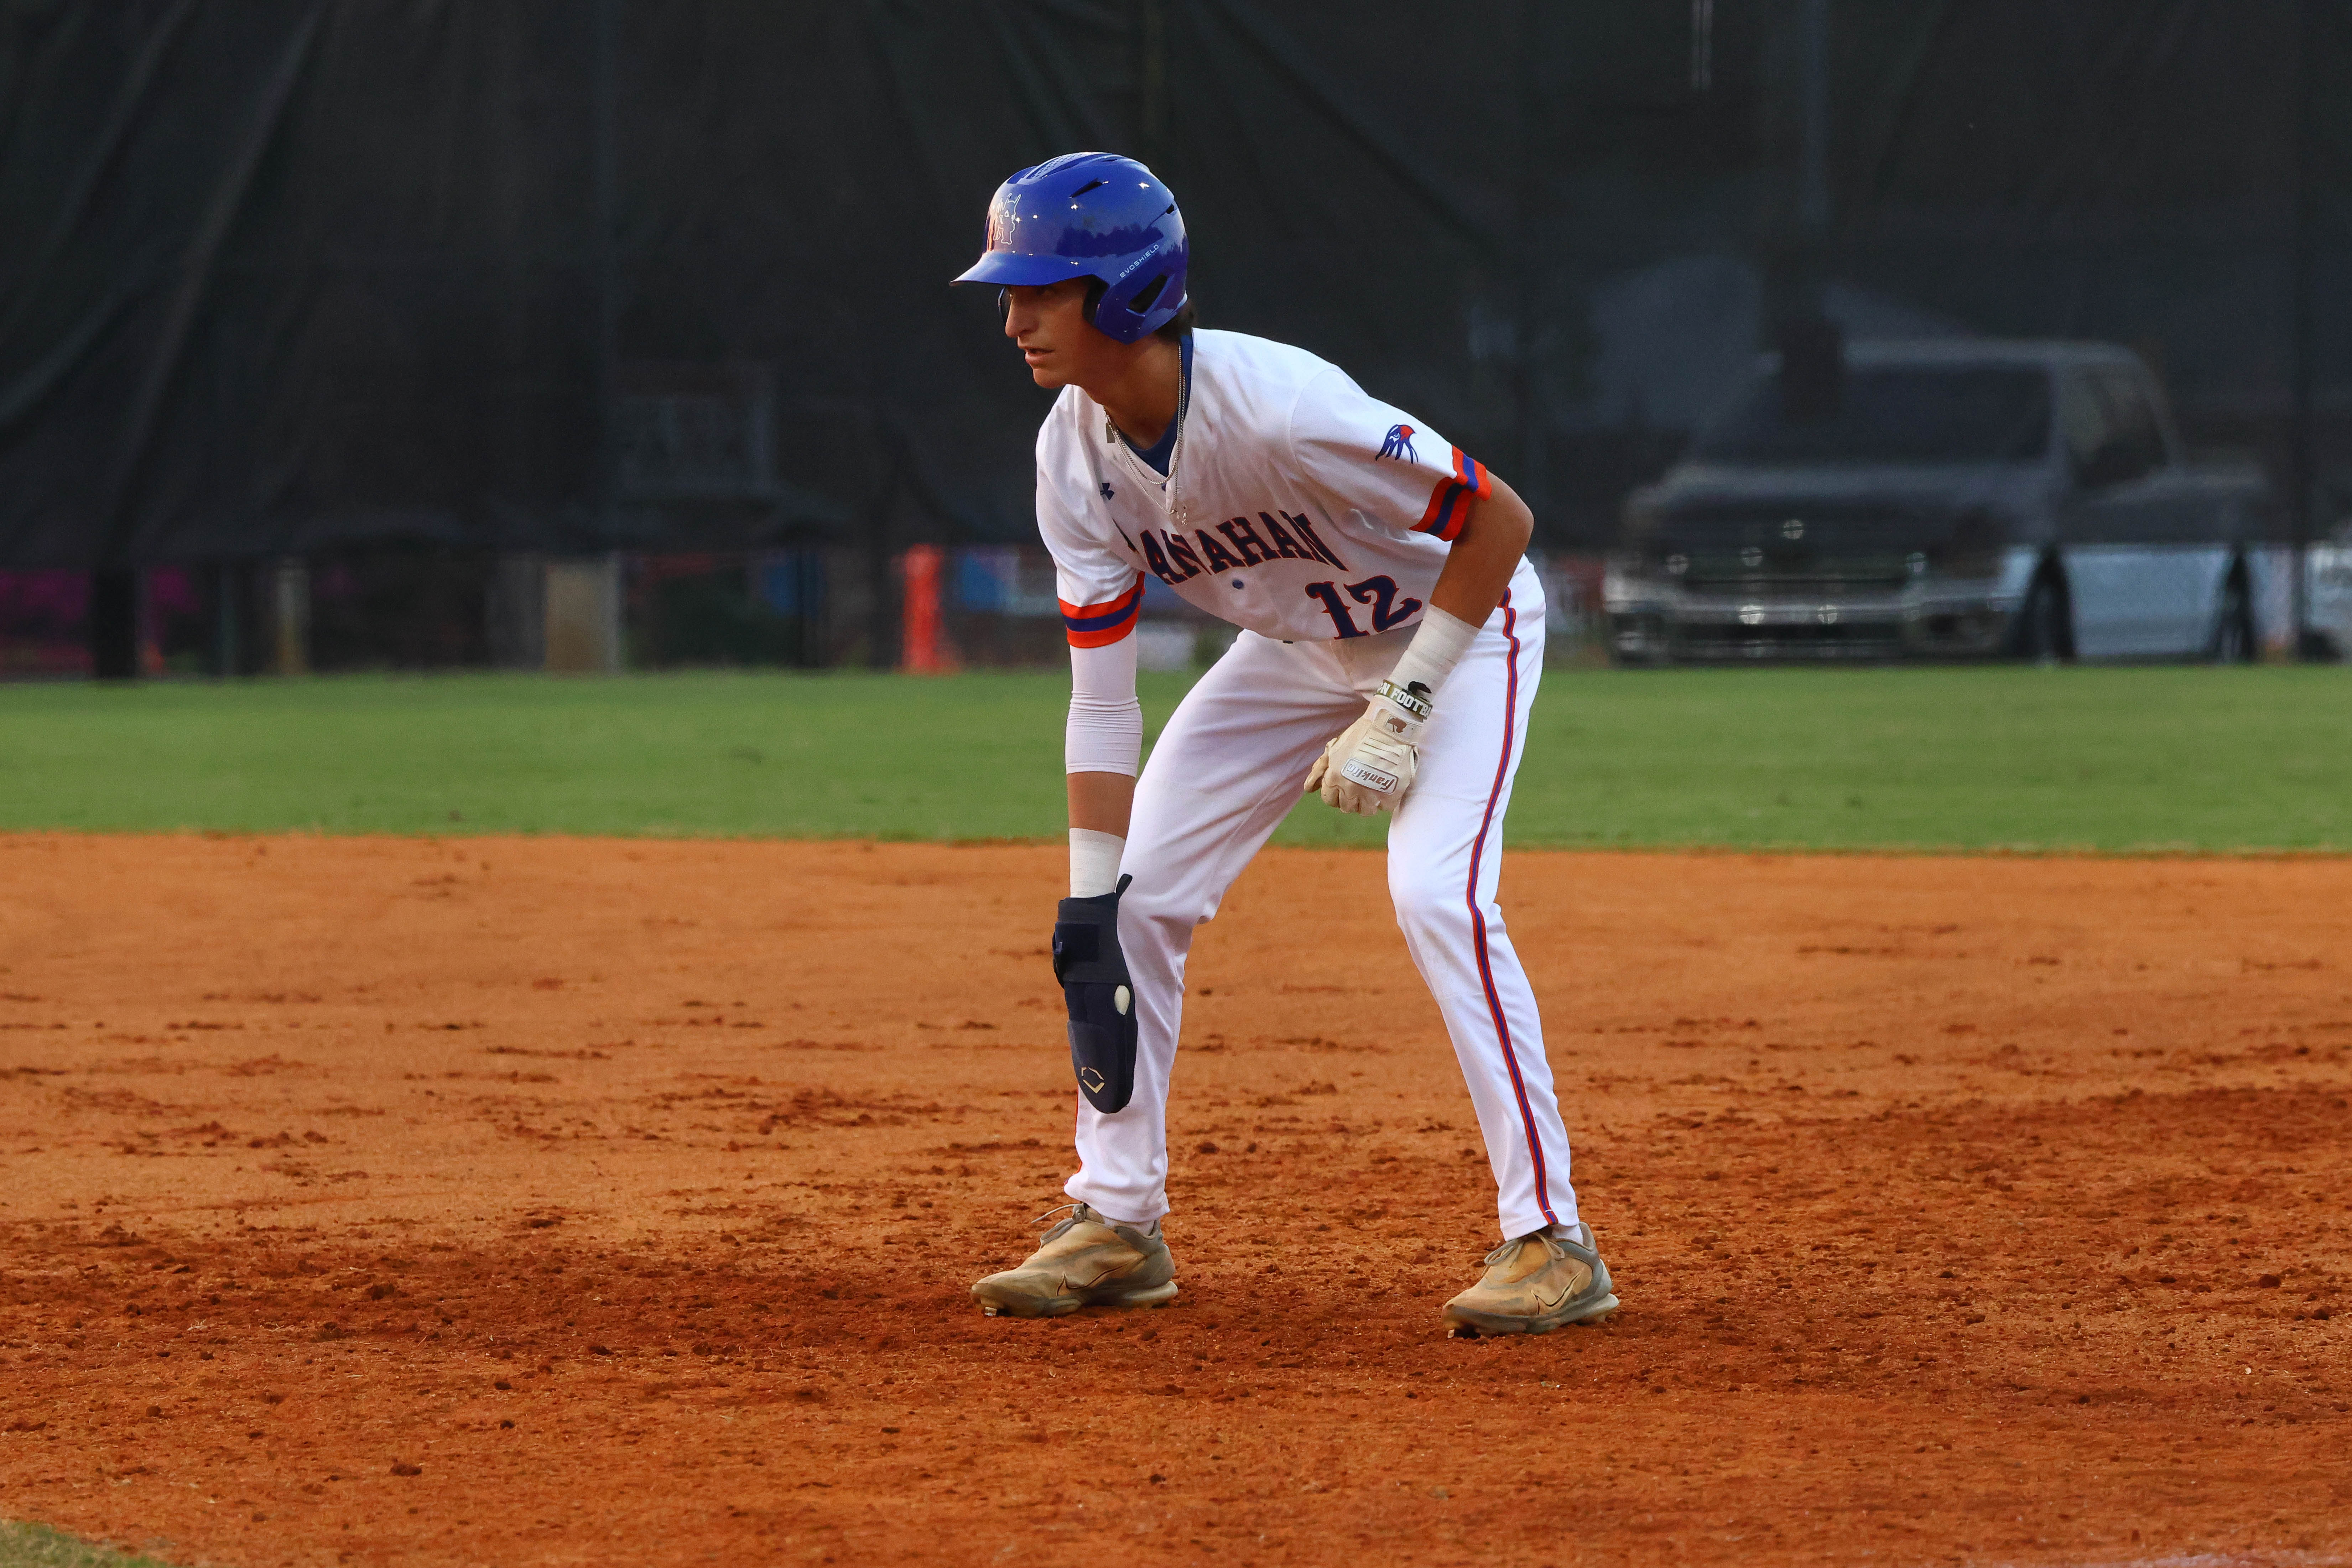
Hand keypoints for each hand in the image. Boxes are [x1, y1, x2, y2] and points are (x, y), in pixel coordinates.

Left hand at [1304, 679, 1428, 814]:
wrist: (1390, 726)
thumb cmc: (1360, 734)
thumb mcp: (1334, 748)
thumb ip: (1319, 769)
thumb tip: (1309, 789)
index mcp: (1334, 778)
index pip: (1329, 800)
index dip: (1335, 793)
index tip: (1344, 785)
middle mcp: (1350, 789)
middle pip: (1346, 807)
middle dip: (1351, 798)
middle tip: (1359, 785)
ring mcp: (1371, 794)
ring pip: (1365, 811)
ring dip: (1368, 802)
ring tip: (1373, 788)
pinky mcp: (1391, 795)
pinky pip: (1384, 808)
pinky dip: (1385, 800)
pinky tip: (1386, 787)